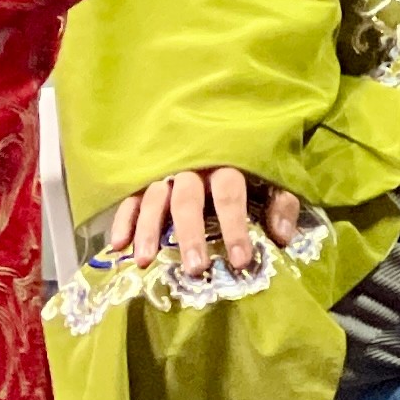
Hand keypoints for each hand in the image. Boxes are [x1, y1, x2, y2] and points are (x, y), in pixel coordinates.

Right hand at [105, 167, 301, 276]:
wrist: (222, 130)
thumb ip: (280, 203)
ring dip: (148, 229)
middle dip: (191, 234)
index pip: (229, 195)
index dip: (235, 227)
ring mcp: (166, 172)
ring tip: (145, 261)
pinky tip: (118, 245)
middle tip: (195, 269)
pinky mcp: (147, 179)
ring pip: (154, 198)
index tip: (240, 260)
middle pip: (188, 199)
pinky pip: (131, 198)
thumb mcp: (272, 179)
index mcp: (227, 164)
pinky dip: (123, 219)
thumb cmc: (249, 167)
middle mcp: (193, 166)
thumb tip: (281, 237)